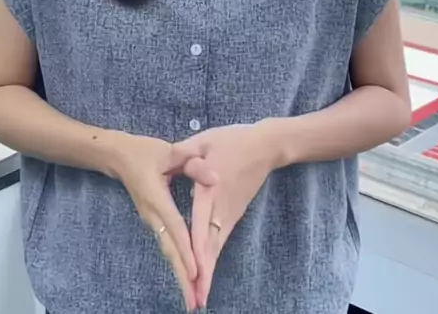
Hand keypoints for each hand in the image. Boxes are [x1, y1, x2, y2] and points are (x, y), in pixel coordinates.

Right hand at [104, 131, 216, 311]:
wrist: (118, 156)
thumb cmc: (144, 152)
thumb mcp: (169, 152)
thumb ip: (191, 163)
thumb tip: (215, 177)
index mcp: (156, 198)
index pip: (175, 227)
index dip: (186, 249)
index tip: (195, 272)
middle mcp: (152, 215)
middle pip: (169, 249)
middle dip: (182, 276)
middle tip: (194, 303)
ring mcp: (151, 220)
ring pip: (167, 251)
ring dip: (179, 274)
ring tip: (192, 299)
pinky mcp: (153, 221)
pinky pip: (166, 245)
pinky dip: (176, 262)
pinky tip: (185, 276)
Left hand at [174, 123, 273, 308]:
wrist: (265, 147)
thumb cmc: (232, 141)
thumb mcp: (206, 141)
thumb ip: (186, 153)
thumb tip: (171, 161)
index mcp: (211, 188)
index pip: (201, 223)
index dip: (196, 249)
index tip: (192, 273)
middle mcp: (221, 207)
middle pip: (211, 246)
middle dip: (202, 275)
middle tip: (195, 302)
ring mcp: (230, 214)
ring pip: (216, 248)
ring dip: (208, 273)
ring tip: (199, 298)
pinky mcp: (234, 215)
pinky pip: (220, 241)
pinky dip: (212, 260)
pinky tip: (205, 277)